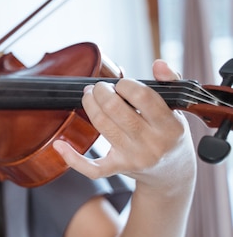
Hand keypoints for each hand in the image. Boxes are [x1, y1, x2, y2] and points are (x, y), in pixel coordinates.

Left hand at [53, 60, 195, 193]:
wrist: (171, 173)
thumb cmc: (170, 134)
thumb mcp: (177, 109)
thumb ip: (169, 82)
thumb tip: (158, 63)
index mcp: (170, 125)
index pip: (143, 96)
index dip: (126, 84)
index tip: (121, 84)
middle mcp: (153, 143)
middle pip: (116, 109)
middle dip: (101, 91)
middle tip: (98, 87)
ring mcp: (134, 157)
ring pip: (102, 126)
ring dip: (89, 105)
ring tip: (89, 95)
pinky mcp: (118, 168)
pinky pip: (93, 168)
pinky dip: (73, 158)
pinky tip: (59, 145)